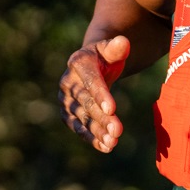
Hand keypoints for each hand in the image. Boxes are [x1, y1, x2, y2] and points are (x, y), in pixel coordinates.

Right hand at [60, 34, 130, 152]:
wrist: (93, 64)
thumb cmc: (106, 56)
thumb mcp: (112, 48)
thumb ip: (118, 48)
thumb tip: (124, 42)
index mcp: (79, 62)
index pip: (91, 81)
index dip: (101, 95)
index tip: (112, 109)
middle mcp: (68, 82)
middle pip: (86, 103)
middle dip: (102, 118)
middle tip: (118, 132)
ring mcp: (66, 99)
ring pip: (82, 118)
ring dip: (96, 132)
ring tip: (113, 143)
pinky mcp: (68, 113)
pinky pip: (79, 127)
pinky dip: (91, 138)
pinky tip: (106, 147)